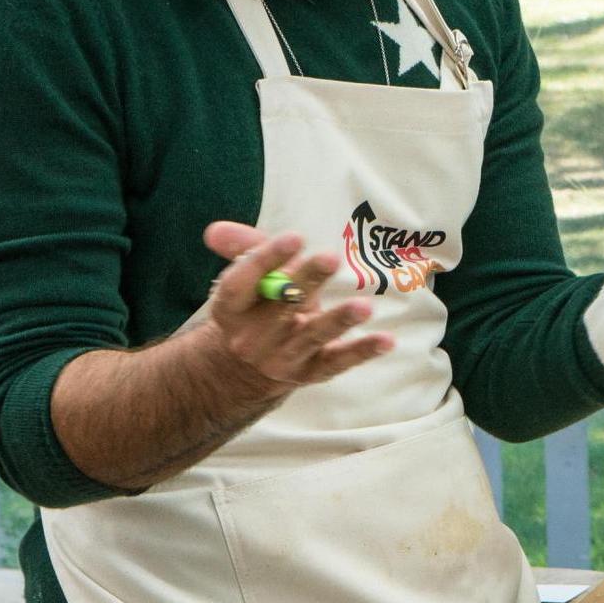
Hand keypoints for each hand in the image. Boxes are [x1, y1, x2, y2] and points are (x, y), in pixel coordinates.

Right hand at [200, 221, 393, 395]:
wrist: (245, 368)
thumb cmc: (256, 306)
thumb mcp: (248, 278)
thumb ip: (241, 248)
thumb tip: (216, 231)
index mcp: (231, 309)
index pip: (242, 284)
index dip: (266, 260)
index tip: (295, 237)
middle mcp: (252, 337)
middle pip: (281, 306)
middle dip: (306, 281)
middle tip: (331, 258)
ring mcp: (282, 357)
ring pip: (312, 335)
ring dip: (339, 320)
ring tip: (364, 306)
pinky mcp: (310, 371)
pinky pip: (337, 361)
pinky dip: (362, 351)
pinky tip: (387, 340)